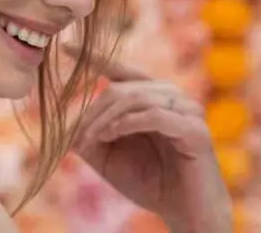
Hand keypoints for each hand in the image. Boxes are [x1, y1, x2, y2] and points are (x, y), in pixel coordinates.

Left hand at [73, 61, 231, 232]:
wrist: (185, 214)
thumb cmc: (149, 183)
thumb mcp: (109, 159)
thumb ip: (89, 138)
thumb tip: (63, 125)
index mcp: (154, 99)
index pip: (123, 71)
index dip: (95, 57)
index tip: (64, 45)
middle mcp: (173, 98)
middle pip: (123, 88)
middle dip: (94, 111)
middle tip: (79, 136)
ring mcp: (188, 111)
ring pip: (137, 98)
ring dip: (107, 119)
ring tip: (93, 139)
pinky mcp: (196, 131)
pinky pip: (155, 115)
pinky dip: (127, 123)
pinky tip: (112, 134)